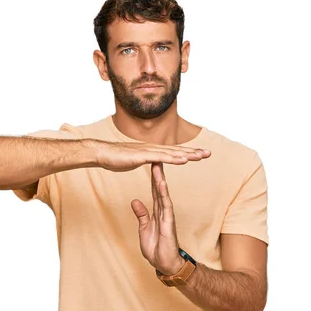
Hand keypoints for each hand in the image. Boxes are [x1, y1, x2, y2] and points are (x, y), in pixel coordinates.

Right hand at [93, 140, 210, 171]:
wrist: (101, 153)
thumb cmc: (114, 158)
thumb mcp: (134, 161)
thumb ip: (144, 160)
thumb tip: (150, 162)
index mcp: (151, 151)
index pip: (172, 152)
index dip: (186, 153)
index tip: (199, 154)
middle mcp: (152, 149)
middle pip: (176, 150)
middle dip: (193, 152)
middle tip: (208, 153)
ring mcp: (148, 151)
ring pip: (172, 153)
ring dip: (187, 154)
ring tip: (200, 156)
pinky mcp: (142, 156)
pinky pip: (161, 158)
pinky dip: (173, 158)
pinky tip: (184, 159)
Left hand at [130, 162, 184, 274]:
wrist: (165, 264)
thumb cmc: (157, 248)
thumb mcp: (144, 229)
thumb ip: (141, 214)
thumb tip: (135, 201)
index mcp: (157, 211)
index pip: (153, 191)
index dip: (151, 177)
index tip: (150, 163)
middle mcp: (163, 210)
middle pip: (158, 188)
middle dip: (157, 173)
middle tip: (155, 156)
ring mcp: (167, 215)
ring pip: (163, 193)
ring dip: (160, 179)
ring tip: (157, 165)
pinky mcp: (169, 222)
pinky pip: (166, 205)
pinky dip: (163, 193)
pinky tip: (161, 183)